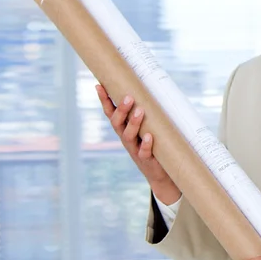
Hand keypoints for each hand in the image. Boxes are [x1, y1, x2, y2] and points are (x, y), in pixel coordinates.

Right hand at [95, 84, 181, 204]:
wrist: (160, 174)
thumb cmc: (154, 145)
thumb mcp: (148, 127)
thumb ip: (148, 112)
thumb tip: (154, 87)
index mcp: (124, 129)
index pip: (111, 113)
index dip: (104, 101)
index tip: (99, 86)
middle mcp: (126, 138)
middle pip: (117, 123)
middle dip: (121, 109)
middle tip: (128, 96)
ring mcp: (134, 149)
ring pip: (128, 136)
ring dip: (133, 123)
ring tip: (140, 111)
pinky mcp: (146, 160)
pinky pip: (143, 152)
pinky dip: (145, 144)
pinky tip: (149, 136)